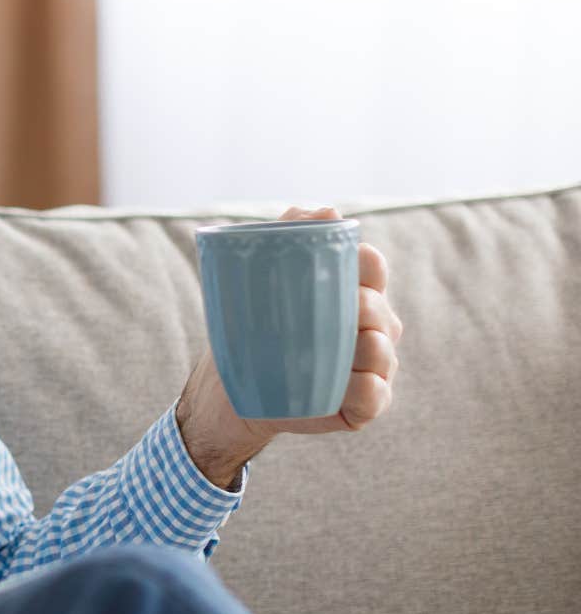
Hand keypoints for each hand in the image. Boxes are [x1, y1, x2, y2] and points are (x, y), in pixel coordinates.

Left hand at [175, 205, 404, 484]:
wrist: (231, 387)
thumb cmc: (250, 326)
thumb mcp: (258, 278)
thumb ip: (288, 235)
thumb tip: (323, 209)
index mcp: (350, 292)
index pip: (371, 268)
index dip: (366, 263)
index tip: (353, 260)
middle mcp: (369, 327)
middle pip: (381, 310)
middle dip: (366, 306)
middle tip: (343, 307)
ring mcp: (369, 366)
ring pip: (384, 351)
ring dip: (370, 347)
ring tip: (344, 347)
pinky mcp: (361, 404)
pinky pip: (376, 395)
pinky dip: (367, 388)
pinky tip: (351, 384)